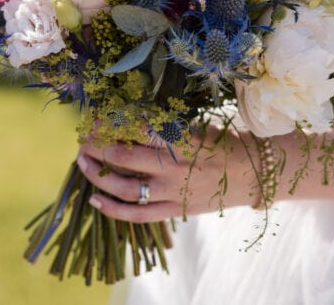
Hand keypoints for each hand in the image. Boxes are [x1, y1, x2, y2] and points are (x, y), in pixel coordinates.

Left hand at [77, 126, 260, 222]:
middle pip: (124, 157)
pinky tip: (94, 200)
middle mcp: (174, 168)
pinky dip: (113, 210)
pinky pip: (137, 214)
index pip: (137, 129)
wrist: (251, 175)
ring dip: (98, 175)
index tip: (96, 119)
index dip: (112, 124)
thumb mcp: (196, 127)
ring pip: (125, 188)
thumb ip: (165, 127)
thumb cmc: (221, 144)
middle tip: (83, 139)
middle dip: (98, 146)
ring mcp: (173, 192)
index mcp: (181, 140)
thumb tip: (127, 119)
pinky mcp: (173, 211)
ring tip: (82, 163)